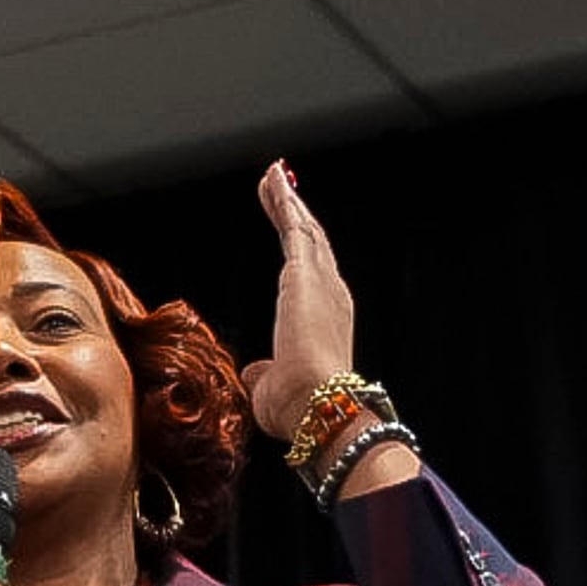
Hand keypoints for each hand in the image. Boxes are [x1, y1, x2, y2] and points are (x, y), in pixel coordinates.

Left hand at [236, 159, 363, 443]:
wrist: (320, 407)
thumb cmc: (300, 409)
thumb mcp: (273, 389)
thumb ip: (265, 374)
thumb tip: (255, 372)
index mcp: (325, 321)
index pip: (311, 274)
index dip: (300, 248)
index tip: (289, 227)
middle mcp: (331, 294)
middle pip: (311, 243)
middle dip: (295, 214)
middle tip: (280, 187)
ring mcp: (322, 281)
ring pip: (305, 229)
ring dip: (288, 200)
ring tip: (273, 176)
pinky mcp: (305, 273)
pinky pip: (293, 226)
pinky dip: (284, 200)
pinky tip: (273, 179)